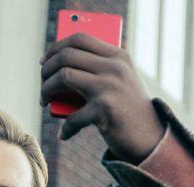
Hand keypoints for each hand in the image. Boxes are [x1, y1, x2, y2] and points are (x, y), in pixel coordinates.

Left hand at [41, 33, 165, 162]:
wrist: (151, 138)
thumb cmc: (127, 111)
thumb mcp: (119, 82)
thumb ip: (97, 69)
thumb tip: (57, 66)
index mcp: (117, 56)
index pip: (79, 39)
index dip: (56, 47)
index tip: (44, 61)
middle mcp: (114, 67)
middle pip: (66, 56)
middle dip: (46, 71)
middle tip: (42, 85)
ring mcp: (109, 87)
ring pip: (63, 76)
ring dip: (46, 90)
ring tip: (45, 102)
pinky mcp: (105, 109)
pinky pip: (72, 116)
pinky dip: (65, 128)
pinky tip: (64, 134)